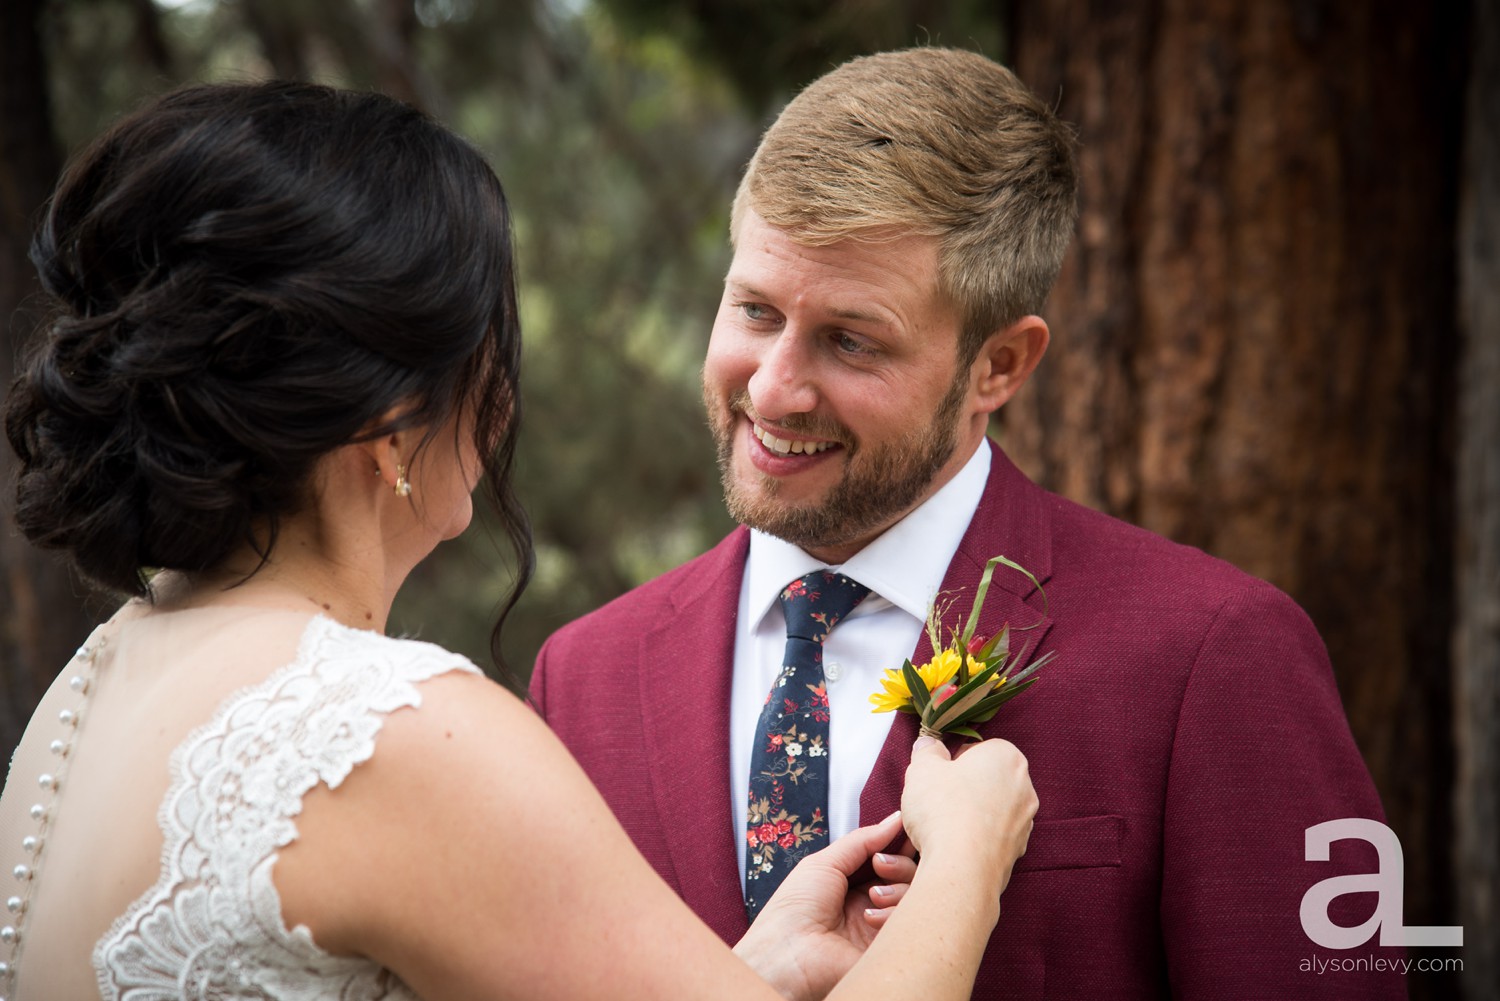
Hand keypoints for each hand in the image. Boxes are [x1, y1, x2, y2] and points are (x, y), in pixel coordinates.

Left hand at [733, 811, 914, 1000]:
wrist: (788, 953)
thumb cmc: (795, 907)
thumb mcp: (825, 862)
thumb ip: (862, 840)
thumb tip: (896, 819)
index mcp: (853, 883)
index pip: (889, 860)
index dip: (898, 846)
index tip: (907, 832)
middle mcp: (871, 903)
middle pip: (908, 875)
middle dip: (899, 863)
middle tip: (880, 865)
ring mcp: (882, 926)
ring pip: (914, 896)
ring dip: (896, 888)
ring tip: (873, 896)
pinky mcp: (890, 948)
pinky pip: (910, 922)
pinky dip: (893, 913)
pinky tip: (869, 918)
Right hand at [900, 735, 1036, 894]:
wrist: (961, 869)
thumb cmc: (944, 811)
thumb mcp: (922, 769)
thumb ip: (927, 751)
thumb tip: (929, 746)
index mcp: (1006, 756)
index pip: (977, 749)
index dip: (952, 762)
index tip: (936, 776)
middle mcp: (1024, 786)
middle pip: (987, 779)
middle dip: (964, 787)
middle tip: (937, 799)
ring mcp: (1025, 820)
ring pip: (992, 809)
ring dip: (971, 813)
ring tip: (944, 825)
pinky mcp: (1017, 850)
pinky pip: (993, 835)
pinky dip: (977, 837)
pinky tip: (956, 844)